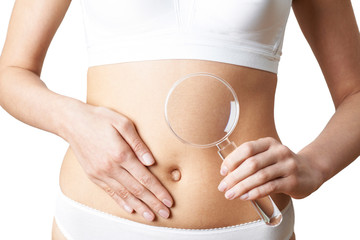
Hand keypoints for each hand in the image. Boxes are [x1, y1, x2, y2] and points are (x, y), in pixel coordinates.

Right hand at [63, 102, 172, 221]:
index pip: (145, 178)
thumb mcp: (122, 123)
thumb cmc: (100, 119)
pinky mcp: (94, 176)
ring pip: (124, 195)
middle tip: (165, 213)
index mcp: (121, 154)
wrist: (72, 122)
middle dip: (153, 203)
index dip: (158, 191)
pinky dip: (122, 202)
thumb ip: (138, 143)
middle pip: (137, 190)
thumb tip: (150, 161)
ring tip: (151, 216)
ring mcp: (101, 174)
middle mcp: (111, 168)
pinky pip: (110, 193)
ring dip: (140, 207)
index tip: (168, 200)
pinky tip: (131, 209)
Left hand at [217, 137, 323, 199]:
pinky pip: (270, 187)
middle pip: (251, 164)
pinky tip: (245, 197)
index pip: (247, 148)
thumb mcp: (268, 156)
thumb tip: (227, 174)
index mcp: (269, 143)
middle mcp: (279, 152)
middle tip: (223, 187)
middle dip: (234, 177)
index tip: (222, 172)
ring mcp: (287, 166)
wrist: (312, 170)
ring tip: (230, 195)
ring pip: (260, 176)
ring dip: (242, 187)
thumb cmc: (281, 164)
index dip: (232, 160)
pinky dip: (255, 193)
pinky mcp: (293, 181)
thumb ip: (251, 161)